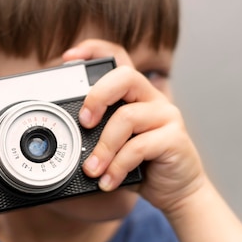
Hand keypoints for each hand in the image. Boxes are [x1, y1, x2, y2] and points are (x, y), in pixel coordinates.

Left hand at [62, 39, 205, 213]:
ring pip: (127, 117)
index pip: (118, 58)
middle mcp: (152, 98)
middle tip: (84, 122)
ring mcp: (166, 116)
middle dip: (97, 96)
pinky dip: (118, 166)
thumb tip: (63, 137)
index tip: (68, 57)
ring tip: (91, 170)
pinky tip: (108, 181)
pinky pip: (139, 146)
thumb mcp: (114, 145)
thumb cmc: (142, 165)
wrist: (177, 191)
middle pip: (125, 76)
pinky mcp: (175, 138)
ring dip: (103, 147)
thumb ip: (96, 133)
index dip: (94, 50)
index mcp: (135, 94)